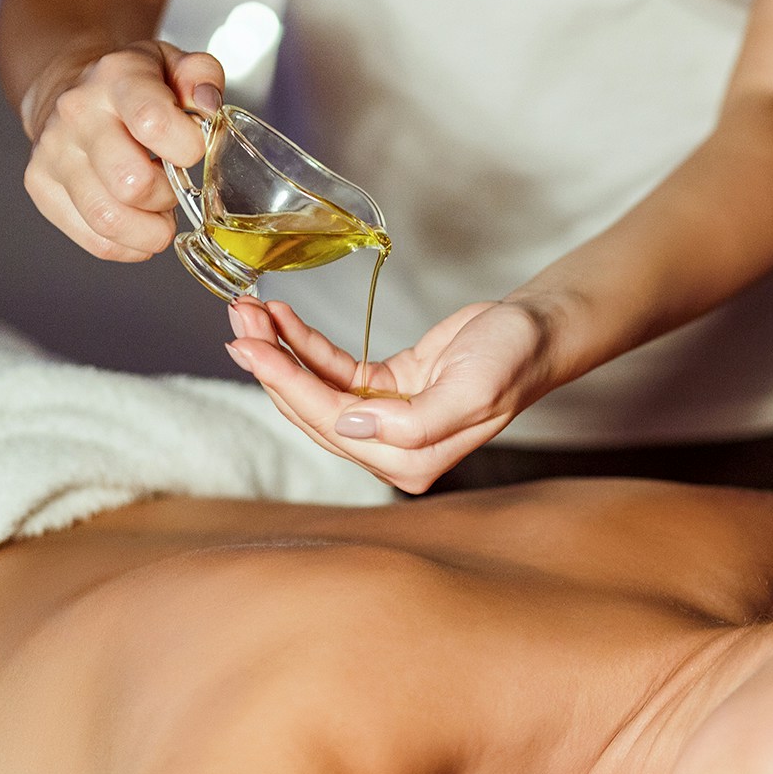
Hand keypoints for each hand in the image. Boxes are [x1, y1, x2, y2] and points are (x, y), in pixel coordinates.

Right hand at [23, 40, 223, 261]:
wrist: (72, 89)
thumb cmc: (135, 86)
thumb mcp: (173, 65)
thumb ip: (202, 76)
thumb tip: (206, 103)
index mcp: (117, 78)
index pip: (153, 122)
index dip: (187, 148)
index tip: (192, 150)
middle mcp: (77, 113)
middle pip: (131, 183)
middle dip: (168, 196)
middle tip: (175, 187)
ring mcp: (53, 152)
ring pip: (109, 220)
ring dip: (150, 230)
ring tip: (159, 213)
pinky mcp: (40, 185)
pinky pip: (94, 240)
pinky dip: (129, 246)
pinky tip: (139, 226)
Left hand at [225, 297, 556, 493]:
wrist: (535, 333)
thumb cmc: (512, 361)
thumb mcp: (472, 390)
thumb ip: (414, 422)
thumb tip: (349, 427)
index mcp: (413, 460)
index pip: (333, 424)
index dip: (288, 385)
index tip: (253, 348)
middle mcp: (393, 449)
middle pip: (313, 412)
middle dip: (271, 366)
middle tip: (238, 323)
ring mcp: (385, 421)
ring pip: (315, 391)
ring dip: (280, 352)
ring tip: (249, 313)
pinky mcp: (383, 390)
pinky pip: (332, 371)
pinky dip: (303, 345)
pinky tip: (282, 318)